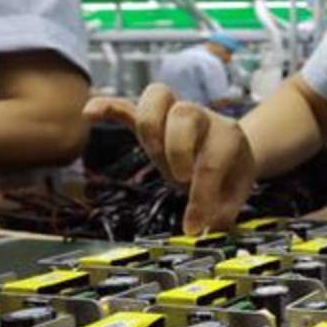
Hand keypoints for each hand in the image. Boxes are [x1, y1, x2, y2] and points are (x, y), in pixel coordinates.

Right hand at [83, 83, 256, 233]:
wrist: (230, 146)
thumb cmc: (230, 168)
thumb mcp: (237, 191)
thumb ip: (223, 211)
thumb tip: (207, 228)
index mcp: (227, 136)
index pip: (211, 161)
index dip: (201, 197)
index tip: (193, 226)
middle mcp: (202, 117)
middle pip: (185, 113)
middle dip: (178, 149)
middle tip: (179, 180)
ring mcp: (174, 114)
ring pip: (157, 98)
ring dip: (150, 127)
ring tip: (152, 153)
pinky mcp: (152, 119)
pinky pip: (126, 104)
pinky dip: (108, 107)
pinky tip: (89, 113)